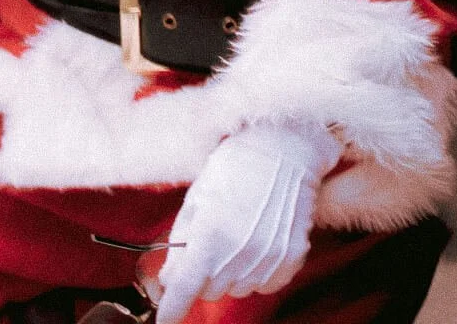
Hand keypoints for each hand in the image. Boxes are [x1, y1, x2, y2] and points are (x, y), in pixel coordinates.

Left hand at [152, 122, 342, 322]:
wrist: (284, 149)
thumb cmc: (235, 165)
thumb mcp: (196, 198)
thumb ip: (181, 241)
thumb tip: (169, 278)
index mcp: (209, 235)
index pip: (184, 288)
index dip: (171, 309)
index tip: (164, 320)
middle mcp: (239, 253)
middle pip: (210, 290)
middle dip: (202, 275)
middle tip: (209, 242)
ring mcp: (268, 258)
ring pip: (237, 288)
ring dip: (230, 273)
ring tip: (237, 234)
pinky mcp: (291, 258)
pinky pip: (265, 283)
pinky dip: (256, 271)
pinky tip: (257, 241)